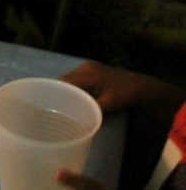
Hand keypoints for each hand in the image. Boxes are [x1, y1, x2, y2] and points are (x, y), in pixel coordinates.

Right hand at [61, 61, 184, 123]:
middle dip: (57, 92)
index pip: (63, 81)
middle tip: (49, 107)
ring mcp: (89, 67)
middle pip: (64, 80)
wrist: (144, 88)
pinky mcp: (93, 71)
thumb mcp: (107, 105)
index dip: (52, 91)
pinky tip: (72, 99)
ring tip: (58, 104)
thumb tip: (74, 123)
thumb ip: (90, 111)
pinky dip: (73, 88)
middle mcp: (85, 67)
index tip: (44, 104)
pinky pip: (77, 79)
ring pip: (70, 79)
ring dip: (65, 90)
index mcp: (87, 73)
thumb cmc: (125, 95)